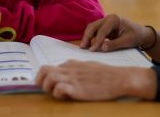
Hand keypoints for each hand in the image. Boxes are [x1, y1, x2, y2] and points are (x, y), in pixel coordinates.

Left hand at [36, 60, 155, 100]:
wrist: (119, 78)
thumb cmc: (106, 73)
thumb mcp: (88, 66)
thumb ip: (75, 68)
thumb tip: (66, 72)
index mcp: (71, 63)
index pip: (48, 67)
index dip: (44, 77)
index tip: (47, 84)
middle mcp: (69, 69)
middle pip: (44, 70)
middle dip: (40, 81)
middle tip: (47, 89)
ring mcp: (73, 79)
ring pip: (49, 79)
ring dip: (48, 88)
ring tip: (57, 93)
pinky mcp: (78, 89)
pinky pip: (60, 89)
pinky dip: (58, 94)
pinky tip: (66, 96)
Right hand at [80, 14, 154, 51]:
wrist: (141, 34)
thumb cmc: (136, 36)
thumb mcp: (127, 41)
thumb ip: (114, 44)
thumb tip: (101, 48)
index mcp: (114, 19)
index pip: (102, 30)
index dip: (97, 40)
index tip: (92, 50)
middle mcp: (108, 18)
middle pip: (93, 26)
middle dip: (87, 36)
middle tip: (83, 47)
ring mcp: (105, 22)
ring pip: (92, 28)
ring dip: (87, 37)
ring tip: (83, 47)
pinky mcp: (104, 27)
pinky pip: (95, 31)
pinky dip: (91, 37)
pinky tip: (88, 45)